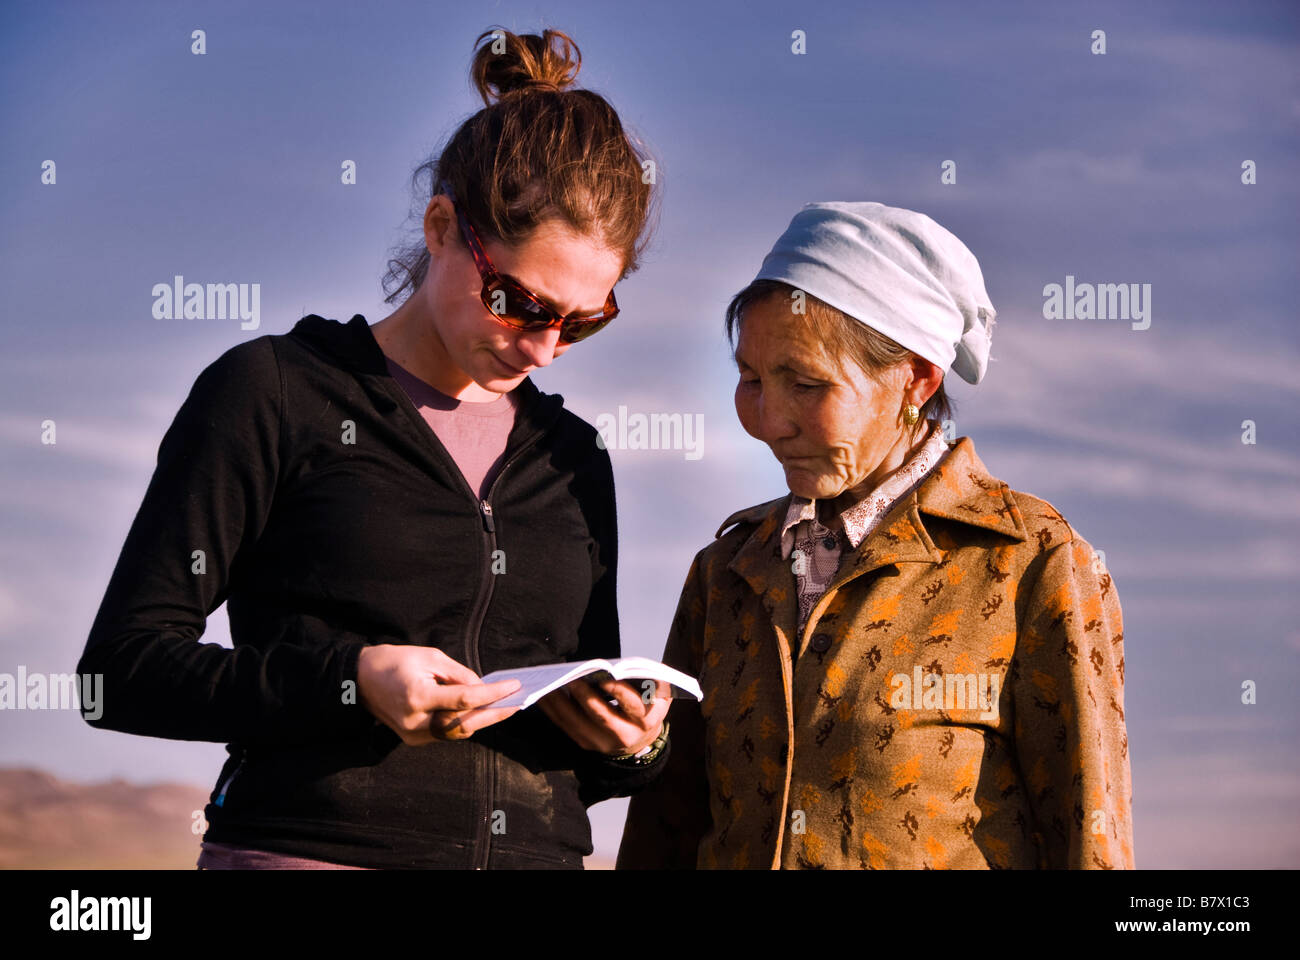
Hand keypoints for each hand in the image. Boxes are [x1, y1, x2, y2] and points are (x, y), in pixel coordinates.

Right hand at [357, 644, 520, 745]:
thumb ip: (459, 675)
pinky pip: (446, 733)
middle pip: (464, 724)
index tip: (514, 686)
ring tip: (505, 707)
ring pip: (457, 732)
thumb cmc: (396, 661)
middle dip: (494, 714)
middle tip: (518, 704)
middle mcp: (415, 721)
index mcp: (417, 696)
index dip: (492, 694)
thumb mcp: (430, 657)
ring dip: (482, 720)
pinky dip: (464, 723)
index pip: (464, 700)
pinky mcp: (413, 740)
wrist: (360, 679)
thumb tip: (483, 688)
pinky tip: (481, 712)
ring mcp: (412, 735)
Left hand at [537, 677, 669, 756]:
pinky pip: (565, 725)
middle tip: (573, 678)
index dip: (619, 692)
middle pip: (601, 716)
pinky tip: (544, 695)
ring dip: (562, 702)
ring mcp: (601, 742)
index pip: (632, 706)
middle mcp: (623, 735)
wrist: (639, 741)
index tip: (606, 677)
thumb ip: (651, 682)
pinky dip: (553, 709)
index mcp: (644, 721)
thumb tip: (629, 665)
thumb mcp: (658, 697)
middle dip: (585, 696)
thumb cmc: (646, 708)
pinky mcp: (584, 743)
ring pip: (578, 722)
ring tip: (551, 683)